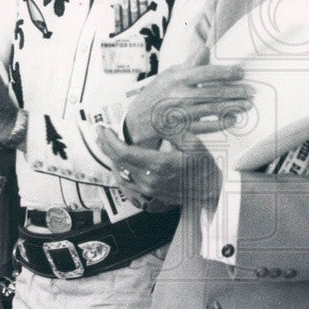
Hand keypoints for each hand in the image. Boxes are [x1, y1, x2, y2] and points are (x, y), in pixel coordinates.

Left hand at [96, 125, 221, 204]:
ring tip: (106, 142)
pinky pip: (127, 180)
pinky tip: (117, 160)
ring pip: (120, 171)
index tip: (104, 128)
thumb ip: (174, 130)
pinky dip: (119, 168)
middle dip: (106, 145)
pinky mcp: (148, 193)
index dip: (110, 140)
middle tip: (100, 131)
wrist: (208, 191)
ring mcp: (148, 188)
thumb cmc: (203, 167)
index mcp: (159, 164)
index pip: (124, 152)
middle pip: (118, 161)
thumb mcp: (194, 144)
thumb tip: (160, 114)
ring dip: (111, 156)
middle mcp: (150, 179)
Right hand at [122, 65, 252, 143]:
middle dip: (235, 92)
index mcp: (176, 78)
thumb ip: (190, 63)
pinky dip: (220, 124)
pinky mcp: (179, 130)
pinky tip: (233, 119)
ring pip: (211, 110)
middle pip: (212, 92)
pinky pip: (204, 128)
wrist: (137, 119)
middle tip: (251, 91)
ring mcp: (179, 114)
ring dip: (232, 107)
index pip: (206, 73)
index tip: (242, 72)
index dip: (226, 72)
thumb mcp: (169, 74)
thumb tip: (206, 48)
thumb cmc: (157, 93)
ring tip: (247, 105)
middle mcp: (177, 95)